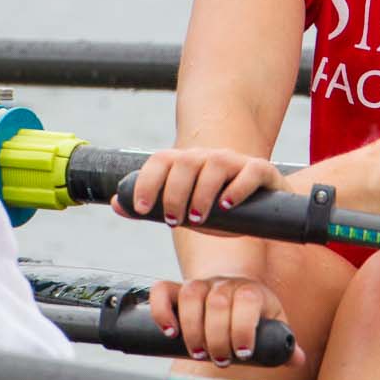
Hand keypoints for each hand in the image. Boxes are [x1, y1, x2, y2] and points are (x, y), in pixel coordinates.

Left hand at [112, 147, 290, 227]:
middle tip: (174, 222)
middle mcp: (209, 157)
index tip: (142, 209)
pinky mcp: (262, 170)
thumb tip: (116, 203)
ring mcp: (236, 161)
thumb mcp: (182, 210)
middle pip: (185, 163)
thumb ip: (152, 208)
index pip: (161, 160)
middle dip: (174, 194)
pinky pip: (250, 172)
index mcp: (186, 163)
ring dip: (202, 194)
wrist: (258, 206)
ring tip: (198, 218)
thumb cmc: (214, 207)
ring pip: (215, 165)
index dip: (147, 182)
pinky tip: (227, 205)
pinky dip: (237, 188)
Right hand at [145, 275, 304, 368]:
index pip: (248, 301)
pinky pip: (163, 289)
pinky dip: (162, 310)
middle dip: (218, 337)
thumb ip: (282, 340)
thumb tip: (297, 359)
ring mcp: (201, 284)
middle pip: (218, 303)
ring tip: (197, 352)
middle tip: (220, 359)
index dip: (244, 328)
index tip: (242, 353)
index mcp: (252, 291)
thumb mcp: (272, 322)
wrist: (233, 288)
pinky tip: (168, 332)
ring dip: (192, 327)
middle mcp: (225, 284)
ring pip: (191, 294)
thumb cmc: (254, 312)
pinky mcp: (178, 289)